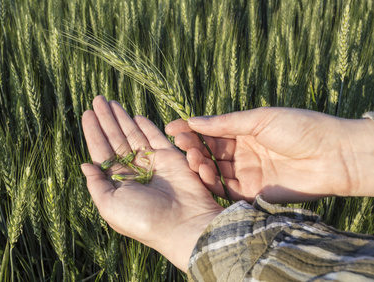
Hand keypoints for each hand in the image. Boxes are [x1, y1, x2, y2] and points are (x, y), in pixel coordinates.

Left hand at [81, 96, 223, 271]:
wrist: (183, 223)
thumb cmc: (143, 219)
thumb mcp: (110, 205)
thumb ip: (96, 184)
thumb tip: (85, 165)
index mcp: (117, 183)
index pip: (102, 152)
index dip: (94, 132)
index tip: (87, 113)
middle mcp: (133, 172)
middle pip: (116, 139)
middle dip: (106, 119)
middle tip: (97, 99)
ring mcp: (153, 164)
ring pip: (133, 135)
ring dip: (122, 118)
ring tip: (111, 102)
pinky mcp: (171, 158)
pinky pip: (156, 138)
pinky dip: (146, 126)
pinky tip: (135, 116)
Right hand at [165, 107, 373, 202]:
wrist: (333, 156)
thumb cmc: (300, 129)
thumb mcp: (260, 119)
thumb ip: (225, 123)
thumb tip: (193, 120)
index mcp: (245, 130)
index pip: (210, 130)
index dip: (190, 129)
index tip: (171, 128)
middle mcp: (242, 152)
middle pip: (209, 151)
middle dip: (191, 147)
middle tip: (179, 144)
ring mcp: (246, 172)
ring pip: (213, 170)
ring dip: (199, 165)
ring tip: (192, 159)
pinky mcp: (250, 192)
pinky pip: (224, 188)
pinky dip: (211, 183)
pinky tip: (203, 175)